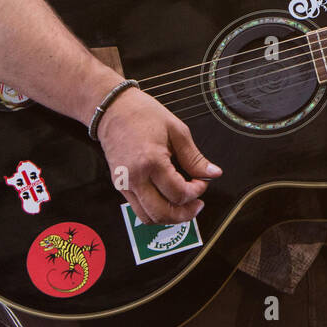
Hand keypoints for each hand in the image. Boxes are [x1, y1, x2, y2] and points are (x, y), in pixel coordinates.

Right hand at [95, 86, 220, 224]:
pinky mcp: (119, 185)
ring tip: (184, 206)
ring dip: (169, 218)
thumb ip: (194, 157)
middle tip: (197, 204)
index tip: (202, 183)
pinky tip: (167, 200)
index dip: (196, 192)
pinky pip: (138, 209)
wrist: (113, 109)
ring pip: (148, 217)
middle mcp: (135, 177)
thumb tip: (212, 173)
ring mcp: (124, 183)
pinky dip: (155, 211)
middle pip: (162, 213)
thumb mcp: (176, 130)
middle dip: (185, 213)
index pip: (178, 193)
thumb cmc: (143, 114)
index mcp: (151, 161)